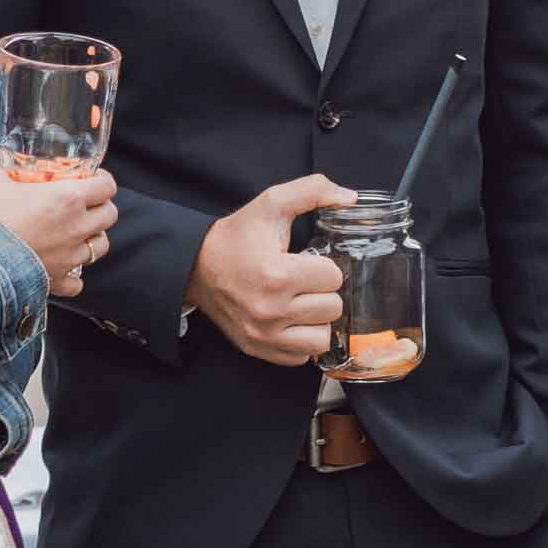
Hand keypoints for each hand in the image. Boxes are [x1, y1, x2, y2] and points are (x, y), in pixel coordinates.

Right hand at [0, 147, 117, 297]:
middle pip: (109, 216)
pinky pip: (78, 283)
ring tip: (77, 234)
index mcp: (69, 197)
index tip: (93, 180)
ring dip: (92, 239)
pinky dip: (73, 277)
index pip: (107, 186)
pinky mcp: (59, 280)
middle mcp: (77, 226)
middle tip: (87, 205)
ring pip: (100, 247)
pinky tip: (62, 269)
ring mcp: (70, 256)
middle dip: (101, 208)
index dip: (103, 181)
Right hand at [183, 174, 355, 365]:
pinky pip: (301, 357)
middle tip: (304, 281)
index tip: (306, 261)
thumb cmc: (237, 237)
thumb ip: (312, 190)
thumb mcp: (271, 203)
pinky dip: (301, 339)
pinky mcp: (258, 349)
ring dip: (316, 319)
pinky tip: (291, 319)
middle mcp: (270, 310)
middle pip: (333, 308)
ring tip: (301, 302)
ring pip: (322, 337)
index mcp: (277, 275)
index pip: (333, 277)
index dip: (323, 265)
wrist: (196, 267)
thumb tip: (351, 197)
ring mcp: (264, 334)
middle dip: (323, 292)